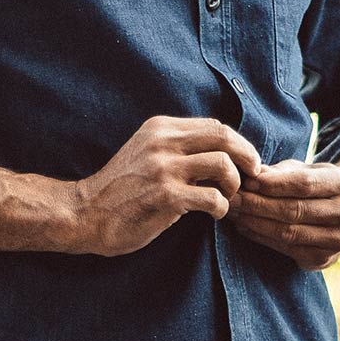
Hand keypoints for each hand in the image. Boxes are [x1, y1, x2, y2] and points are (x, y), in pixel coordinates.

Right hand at [73, 116, 262, 257]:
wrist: (86, 213)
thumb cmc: (121, 189)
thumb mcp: (147, 154)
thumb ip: (178, 149)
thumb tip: (221, 154)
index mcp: (160, 128)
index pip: (214, 126)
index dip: (238, 144)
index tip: (245, 162)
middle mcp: (163, 142)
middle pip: (224, 137)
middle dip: (248, 157)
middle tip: (253, 175)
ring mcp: (164, 168)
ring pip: (223, 165)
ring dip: (234, 185)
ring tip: (227, 198)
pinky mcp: (166, 196)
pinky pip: (212, 198)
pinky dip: (221, 208)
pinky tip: (214, 214)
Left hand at [227, 160, 339, 270]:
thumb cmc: (316, 187)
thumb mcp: (305, 170)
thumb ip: (280, 172)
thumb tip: (251, 176)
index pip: (304, 184)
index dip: (273, 184)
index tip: (247, 182)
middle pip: (295, 210)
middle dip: (258, 204)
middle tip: (233, 199)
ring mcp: (338, 240)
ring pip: (288, 233)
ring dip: (255, 223)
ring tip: (234, 213)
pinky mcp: (324, 259)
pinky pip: (286, 249)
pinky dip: (261, 238)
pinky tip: (245, 227)